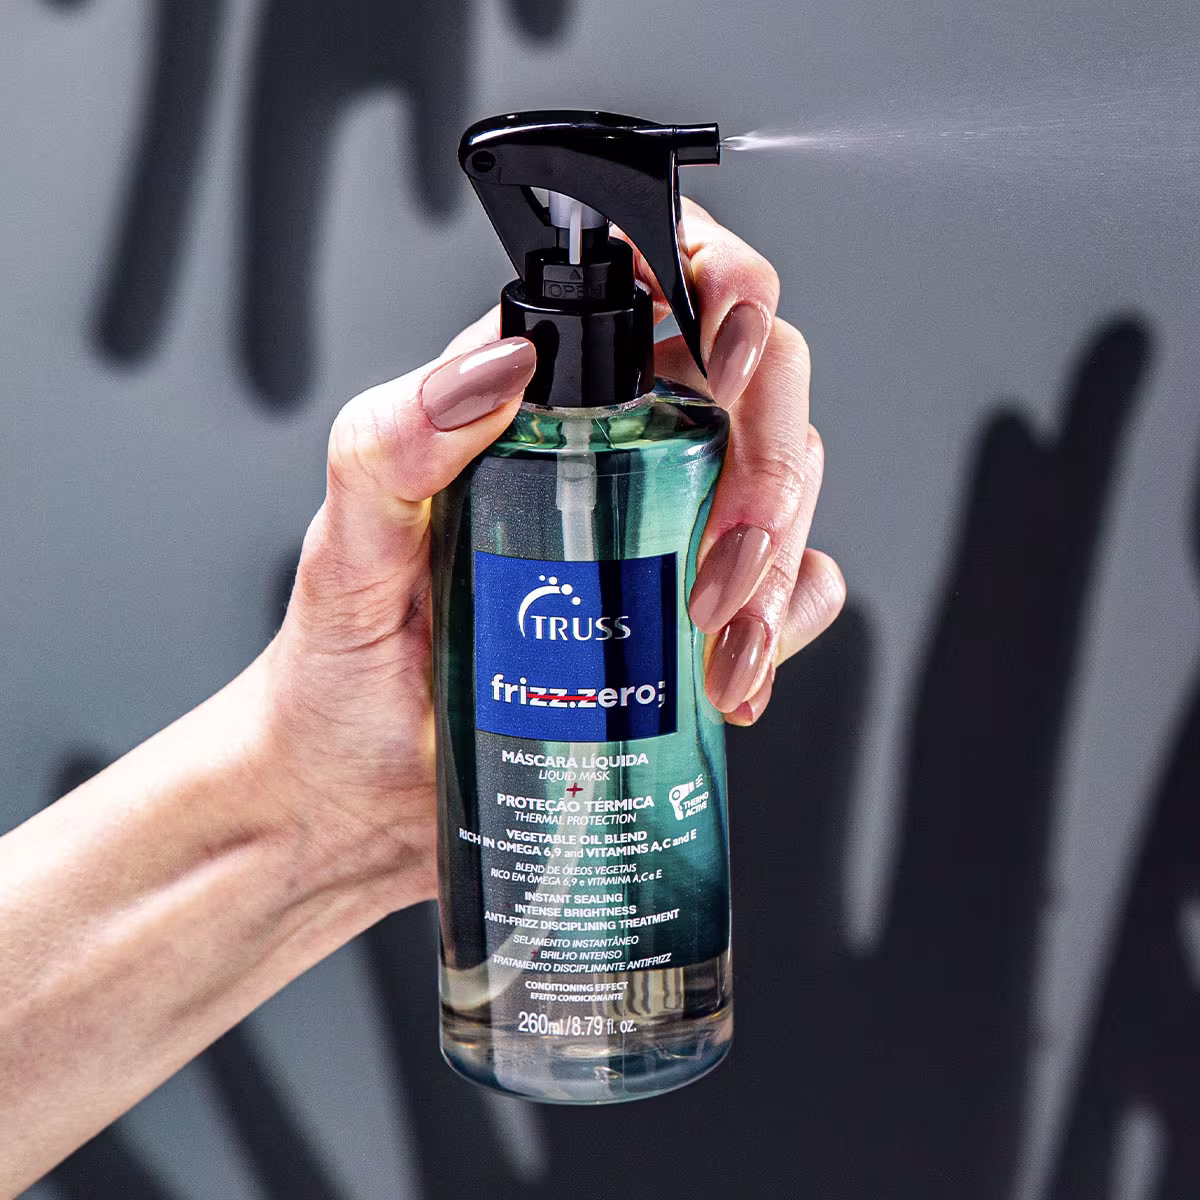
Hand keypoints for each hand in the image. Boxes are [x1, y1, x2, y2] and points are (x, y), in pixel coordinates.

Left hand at [258, 201, 843, 906]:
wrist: (362, 795)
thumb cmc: (343, 670)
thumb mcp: (347, 551)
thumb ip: (391, 444)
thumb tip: (497, 368)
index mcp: (541, 404)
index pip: (662, 294)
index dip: (727, 293)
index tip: (730, 362)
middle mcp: (618, 451)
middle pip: (761, 393)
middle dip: (770, 469)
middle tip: (721, 565)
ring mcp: (665, 533)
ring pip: (789, 491)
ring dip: (779, 564)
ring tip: (715, 648)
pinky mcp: (690, 615)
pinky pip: (787, 591)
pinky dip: (782, 629)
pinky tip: (728, 683)